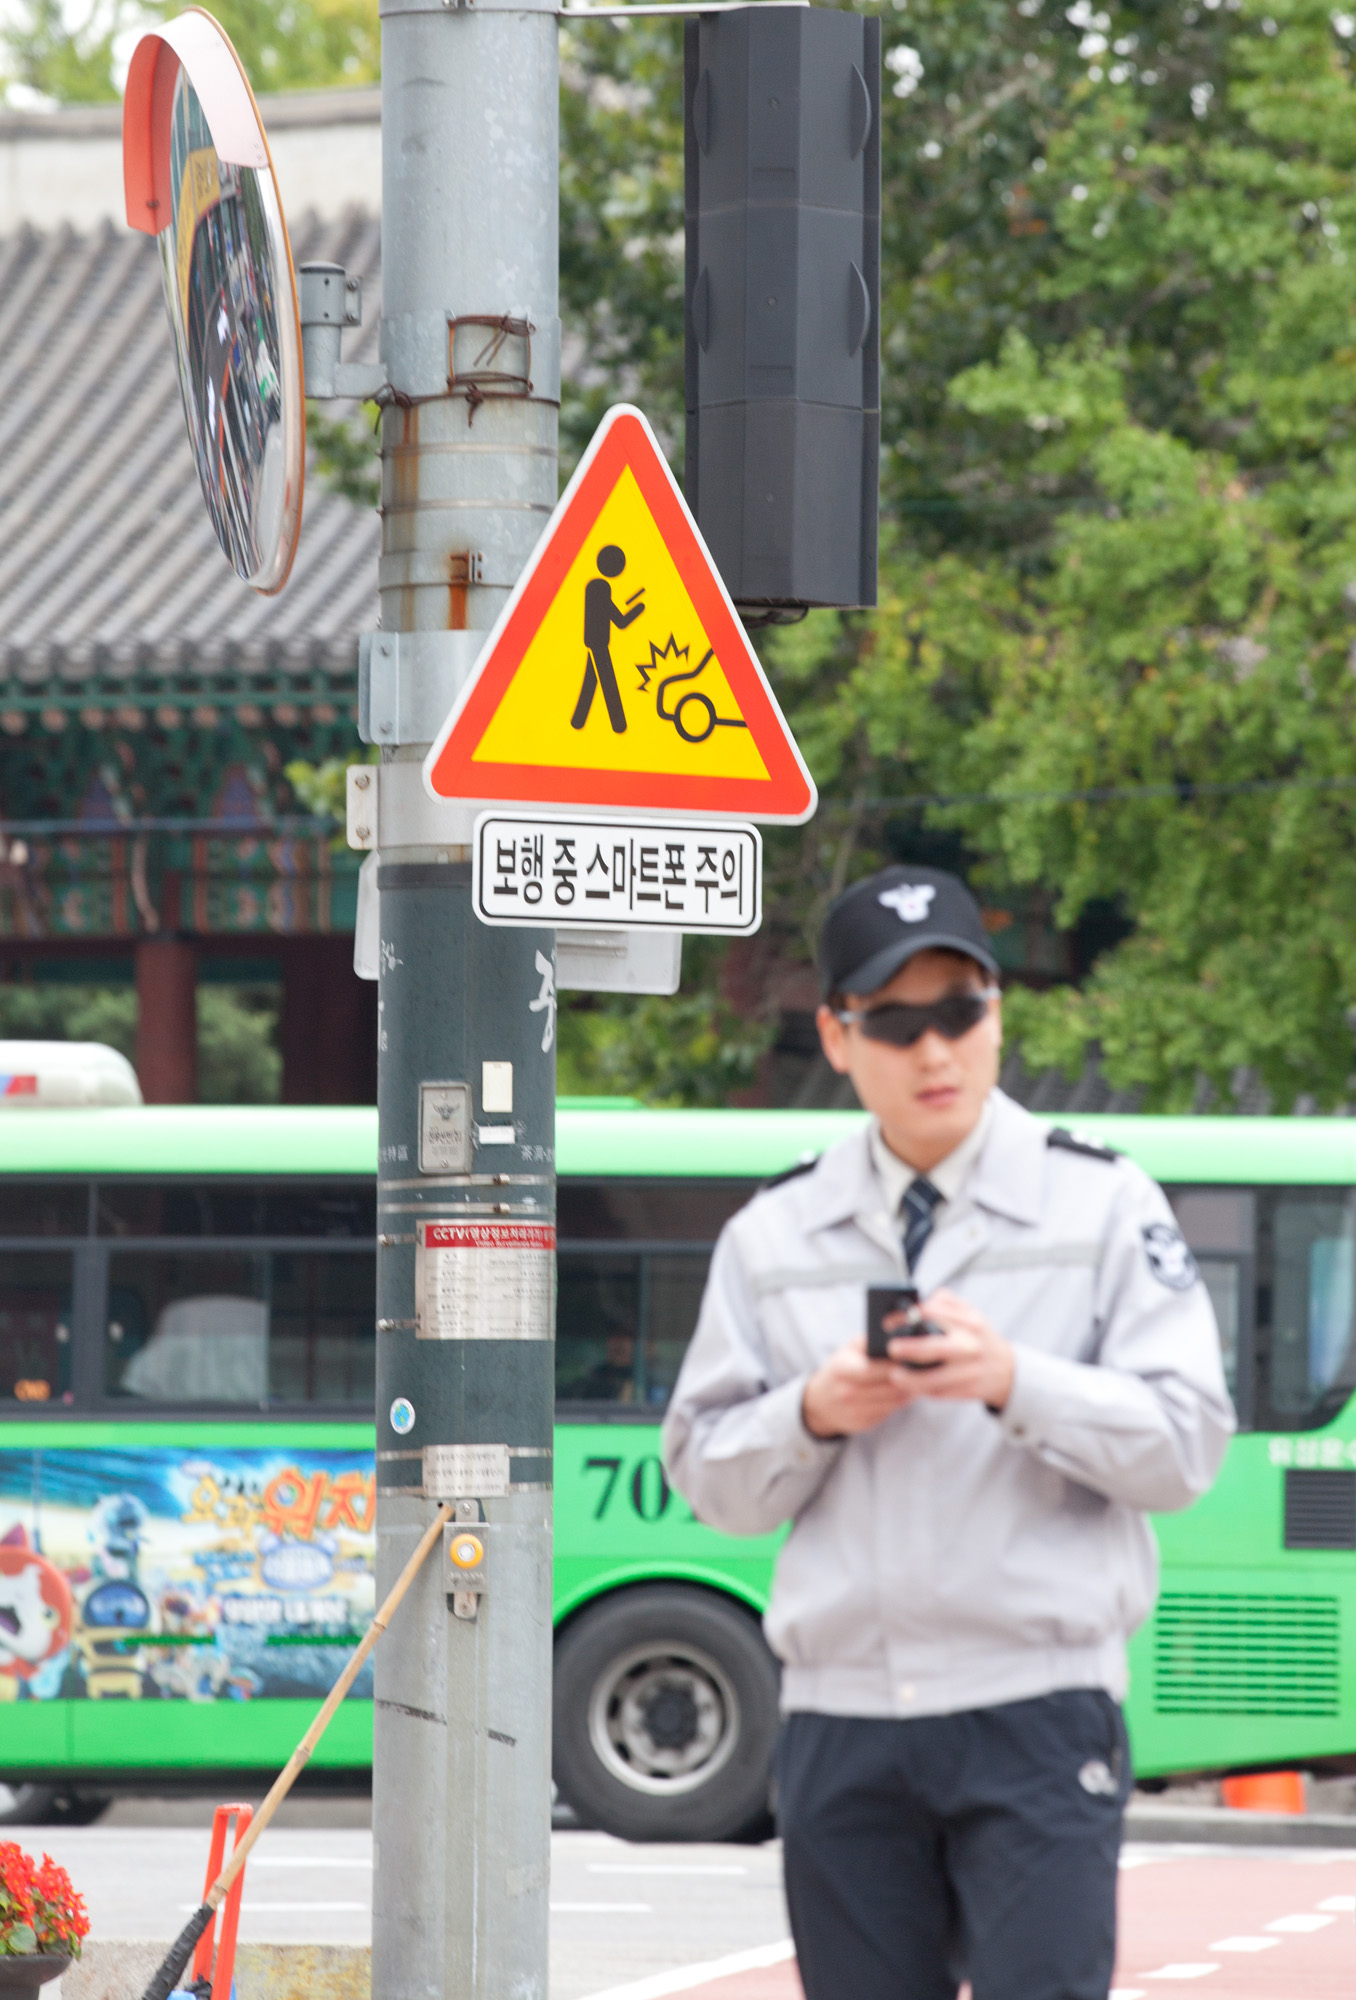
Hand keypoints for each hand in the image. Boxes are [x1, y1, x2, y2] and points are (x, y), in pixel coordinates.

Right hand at [801, 1337, 917, 1437]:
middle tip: (921, 1370)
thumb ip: (870, 1342)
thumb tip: (897, 1337)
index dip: (895, 1364)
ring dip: (908, 1391)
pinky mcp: (863, 1424)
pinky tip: (902, 1392)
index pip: (874, 1369)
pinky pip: (890, 1412)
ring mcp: (854, 1411)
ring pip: (894, 1402)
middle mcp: (846, 1393)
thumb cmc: (841, 1369)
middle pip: (889, 1388)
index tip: (911, 1357)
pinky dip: (899, 1402)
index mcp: (842, 1369)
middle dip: (908, 1379)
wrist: (820, 1402)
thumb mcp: (848, 1350)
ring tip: (916, 1380)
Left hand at [888, 1288, 1014, 1409]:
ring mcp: (970, 1371)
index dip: (906, 1317)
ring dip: (911, 1379)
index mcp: (969, 1322)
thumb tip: (919, 1300)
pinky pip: (940, 1393)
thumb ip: (946, 1301)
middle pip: (935, 1347)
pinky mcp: (968, 1390)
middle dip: (910, 1348)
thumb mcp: (969, 1313)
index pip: (932, 1314)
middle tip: (891, 1349)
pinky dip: (922, 1390)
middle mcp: (971, 1346)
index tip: (888, 1323)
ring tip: (894, 1376)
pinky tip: (910, 1386)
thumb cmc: (978, 1337)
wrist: (1006, 1369)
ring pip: (935, 1379)